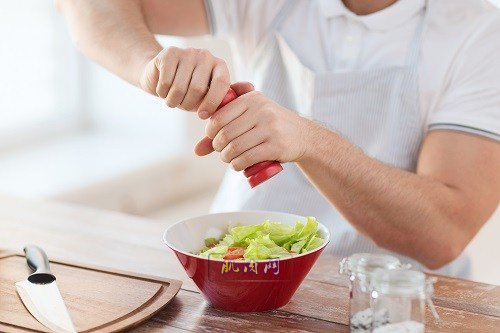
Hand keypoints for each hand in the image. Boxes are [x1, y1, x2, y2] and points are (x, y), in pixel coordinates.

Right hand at [139, 47, 229, 118]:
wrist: (162, 75)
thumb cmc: (187, 91)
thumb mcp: (203, 99)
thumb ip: (212, 103)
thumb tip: (211, 112)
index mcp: (219, 66)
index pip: (221, 82)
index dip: (212, 102)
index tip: (202, 115)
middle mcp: (205, 56)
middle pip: (197, 88)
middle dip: (187, 104)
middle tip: (183, 106)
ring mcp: (187, 52)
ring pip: (179, 88)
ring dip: (173, 101)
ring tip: (172, 99)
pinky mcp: (169, 53)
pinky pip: (165, 82)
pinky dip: (162, 93)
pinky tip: (163, 90)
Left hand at [195, 86, 314, 170]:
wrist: (304, 136)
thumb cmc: (271, 126)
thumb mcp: (250, 116)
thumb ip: (224, 126)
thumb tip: (196, 150)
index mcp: (252, 99)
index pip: (219, 116)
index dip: (210, 132)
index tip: (214, 139)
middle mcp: (261, 110)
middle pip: (225, 134)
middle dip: (217, 147)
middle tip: (221, 152)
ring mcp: (270, 128)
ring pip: (235, 148)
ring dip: (226, 158)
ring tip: (229, 159)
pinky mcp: (276, 146)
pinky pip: (247, 158)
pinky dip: (237, 165)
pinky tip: (237, 165)